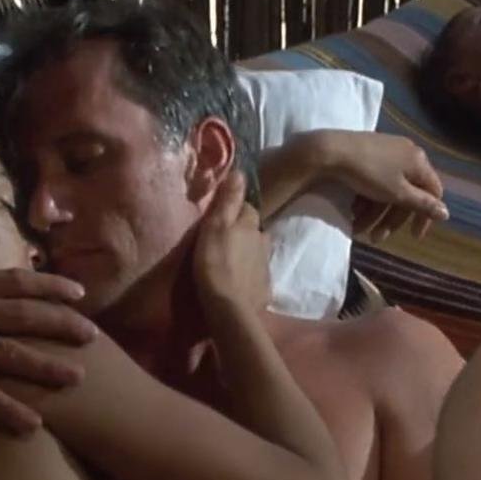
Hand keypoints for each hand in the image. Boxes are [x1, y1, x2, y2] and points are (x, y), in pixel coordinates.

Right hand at [0, 269, 96, 433]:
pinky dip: (8, 408)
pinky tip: (32, 423)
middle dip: (60, 323)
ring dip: (45, 366)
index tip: (79, 294)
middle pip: (19, 313)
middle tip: (91, 335)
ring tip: (75, 378)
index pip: (10, 281)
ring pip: (6, 352)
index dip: (48, 286)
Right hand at [193, 169, 270, 316]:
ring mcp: (266, 265)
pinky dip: (249, 273)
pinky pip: (257, 273)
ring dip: (247, 251)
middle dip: (243, 230)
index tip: (221, 215)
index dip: (234, 208)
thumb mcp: (215, 228)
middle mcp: (263, 241)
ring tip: (231, 259)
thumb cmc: (215, 264)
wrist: (230, 308)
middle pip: (253, 229)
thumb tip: (240, 171)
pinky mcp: (265, 287)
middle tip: (224, 238)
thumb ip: (228, 201)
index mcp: (249, 225)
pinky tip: (239, 279)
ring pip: (257, 250)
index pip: (246, 207)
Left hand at [312, 130, 447, 242]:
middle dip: (390, 220)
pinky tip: (353, 211)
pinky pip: (375, 181)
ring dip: (374, 214)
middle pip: (407, 194)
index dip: (425, 217)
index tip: (414, 237)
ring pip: (388, 190)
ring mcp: (387, 151)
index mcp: (419, 161)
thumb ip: (423, 204)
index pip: (432, 193)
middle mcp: (407, 153)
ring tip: (358, 229)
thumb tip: (446, 212)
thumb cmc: (369, 173)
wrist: (330, 151)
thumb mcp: (398, 193)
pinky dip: (366, 199)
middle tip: (377, 239)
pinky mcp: (368, 153)